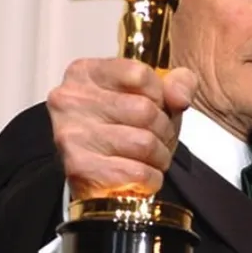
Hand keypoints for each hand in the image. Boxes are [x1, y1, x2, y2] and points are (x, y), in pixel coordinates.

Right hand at [47, 58, 196, 200]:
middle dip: (163, 130)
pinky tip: (142, 176)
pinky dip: (151, 178)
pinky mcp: (80, 169)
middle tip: (158, 139)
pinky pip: (138, 172)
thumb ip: (177, 84)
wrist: (95, 178)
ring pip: (144, 143)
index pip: (140, 74)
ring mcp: (72, 135)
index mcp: (86, 73)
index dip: (160, 95)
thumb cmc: (122, 130)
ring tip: (150, 159)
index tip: (156, 107)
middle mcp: (71, 100)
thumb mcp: (152, 97)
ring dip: (159, 157)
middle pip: (145, 111)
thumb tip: (180, 97)